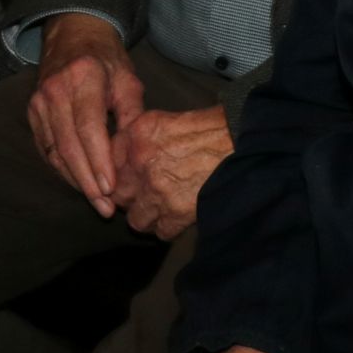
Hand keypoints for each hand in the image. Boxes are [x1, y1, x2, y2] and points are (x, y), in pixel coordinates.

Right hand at [24, 13, 142, 216]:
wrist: (72, 34)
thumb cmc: (106, 59)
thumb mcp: (128, 79)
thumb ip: (132, 114)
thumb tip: (135, 153)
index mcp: (83, 77)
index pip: (88, 128)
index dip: (99, 161)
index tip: (112, 188)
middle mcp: (55, 90)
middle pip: (68, 146)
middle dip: (87, 182)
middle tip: (106, 207)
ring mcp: (39, 102)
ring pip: (54, 152)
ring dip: (75, 181)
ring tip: (98, 202)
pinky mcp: (32, 112)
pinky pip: (46, 148)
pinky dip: (62, 169)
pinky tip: (80, 183)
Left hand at [113, 104, 231, 237]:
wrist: (245, 144)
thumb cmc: (211, 128)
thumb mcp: (164, 120)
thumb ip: (137, 137)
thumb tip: (121, 158)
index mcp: (136, 134)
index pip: (107, 163)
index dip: (118, 174)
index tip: (128, 180)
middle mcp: (140, 162)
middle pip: (118, 194)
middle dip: (131, 198)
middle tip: (145, 196)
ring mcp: (156, 190)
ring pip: (135, 219)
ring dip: (148, 217)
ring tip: (162, 210)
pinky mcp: (176, 213)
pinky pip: (161, 232)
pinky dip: (169, 228)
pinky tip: (178, 218)